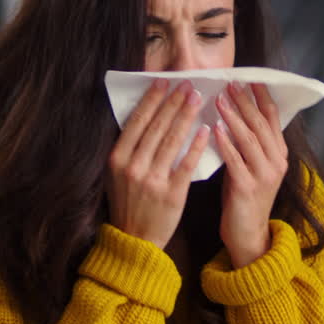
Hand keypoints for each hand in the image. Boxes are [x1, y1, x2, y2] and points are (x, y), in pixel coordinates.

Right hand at [108, 79, 210, 248]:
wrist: (135, 241)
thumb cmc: (128, 204)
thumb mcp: (117, 175)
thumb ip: (128, 149)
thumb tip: (144, 116)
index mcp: (117, 159)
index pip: (137, 121)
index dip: (152, 100)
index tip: (164, 82)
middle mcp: (133, 167)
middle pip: (156, 127)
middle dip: (174, 102)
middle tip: (188, 84)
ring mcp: (152, 180)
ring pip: (172, 141)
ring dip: (186, 116)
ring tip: (198, 98)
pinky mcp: (171, 194)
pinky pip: (186, 164)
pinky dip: (197, 145)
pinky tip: (206, 129)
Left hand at [215, 82, 287, 267]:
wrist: (248, 235)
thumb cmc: (244, 198)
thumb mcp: (250, 166)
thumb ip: (247, 144)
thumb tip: (232, 116)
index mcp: (278, 154)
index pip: (272, 119)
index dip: (261, 98)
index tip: (250, 78)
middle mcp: (275, 162)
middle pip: (260, 124)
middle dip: (245, 102)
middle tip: (231, 83)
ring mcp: (264, 175)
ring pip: (249, 139)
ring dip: (234, 117)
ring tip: (220, 99)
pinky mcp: (247, 188)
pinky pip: (236, 160)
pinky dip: (226, 143)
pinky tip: (215, 129)